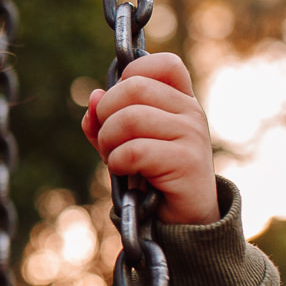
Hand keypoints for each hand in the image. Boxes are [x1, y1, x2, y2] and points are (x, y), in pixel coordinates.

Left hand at [80, 52, 220, 225]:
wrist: (183, 221)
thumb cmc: (151, 176)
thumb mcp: (123, 142)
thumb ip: (104, 119)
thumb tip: (93, 96)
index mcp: (180, 100)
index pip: (162, 64)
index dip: (130, 76)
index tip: (119, 106)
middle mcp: (191, 111)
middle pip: (134, 87)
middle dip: (106, 113)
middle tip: (108, 140)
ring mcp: (192, 134)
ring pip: (130, 118)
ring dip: (108, 141)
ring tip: (114, 158)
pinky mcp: (187, 161)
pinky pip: (135, 150)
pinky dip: (117, 162)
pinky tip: (124, 172)